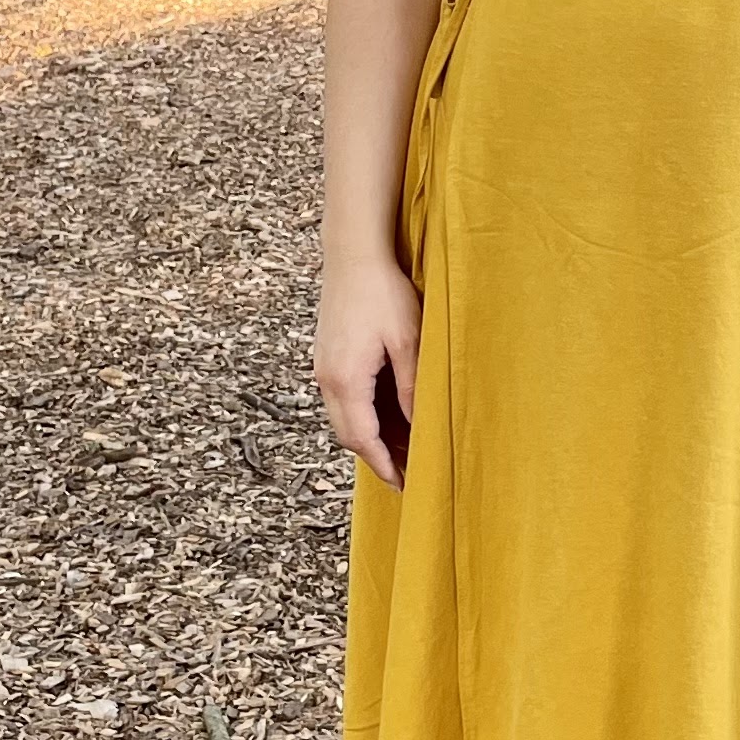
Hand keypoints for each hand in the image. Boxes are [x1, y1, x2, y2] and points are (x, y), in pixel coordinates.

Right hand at [315, 253, 421, 487]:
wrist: (353, 254)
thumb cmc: (383, 292)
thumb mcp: (409, 342)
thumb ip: (411, 387)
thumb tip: (416, 424)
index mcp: (346, 380)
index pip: (363, 438)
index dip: (383, 465)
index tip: (401, 484)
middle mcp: (327, 379)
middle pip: (348, 433)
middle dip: (376, 456)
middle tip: (406, 471)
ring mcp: (323, 367)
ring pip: (343, 417)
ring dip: (369, 435)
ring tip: (402, 445)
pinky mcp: (326, 356)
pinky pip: (341, 399)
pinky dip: (361, 414)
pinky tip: (385, 413)